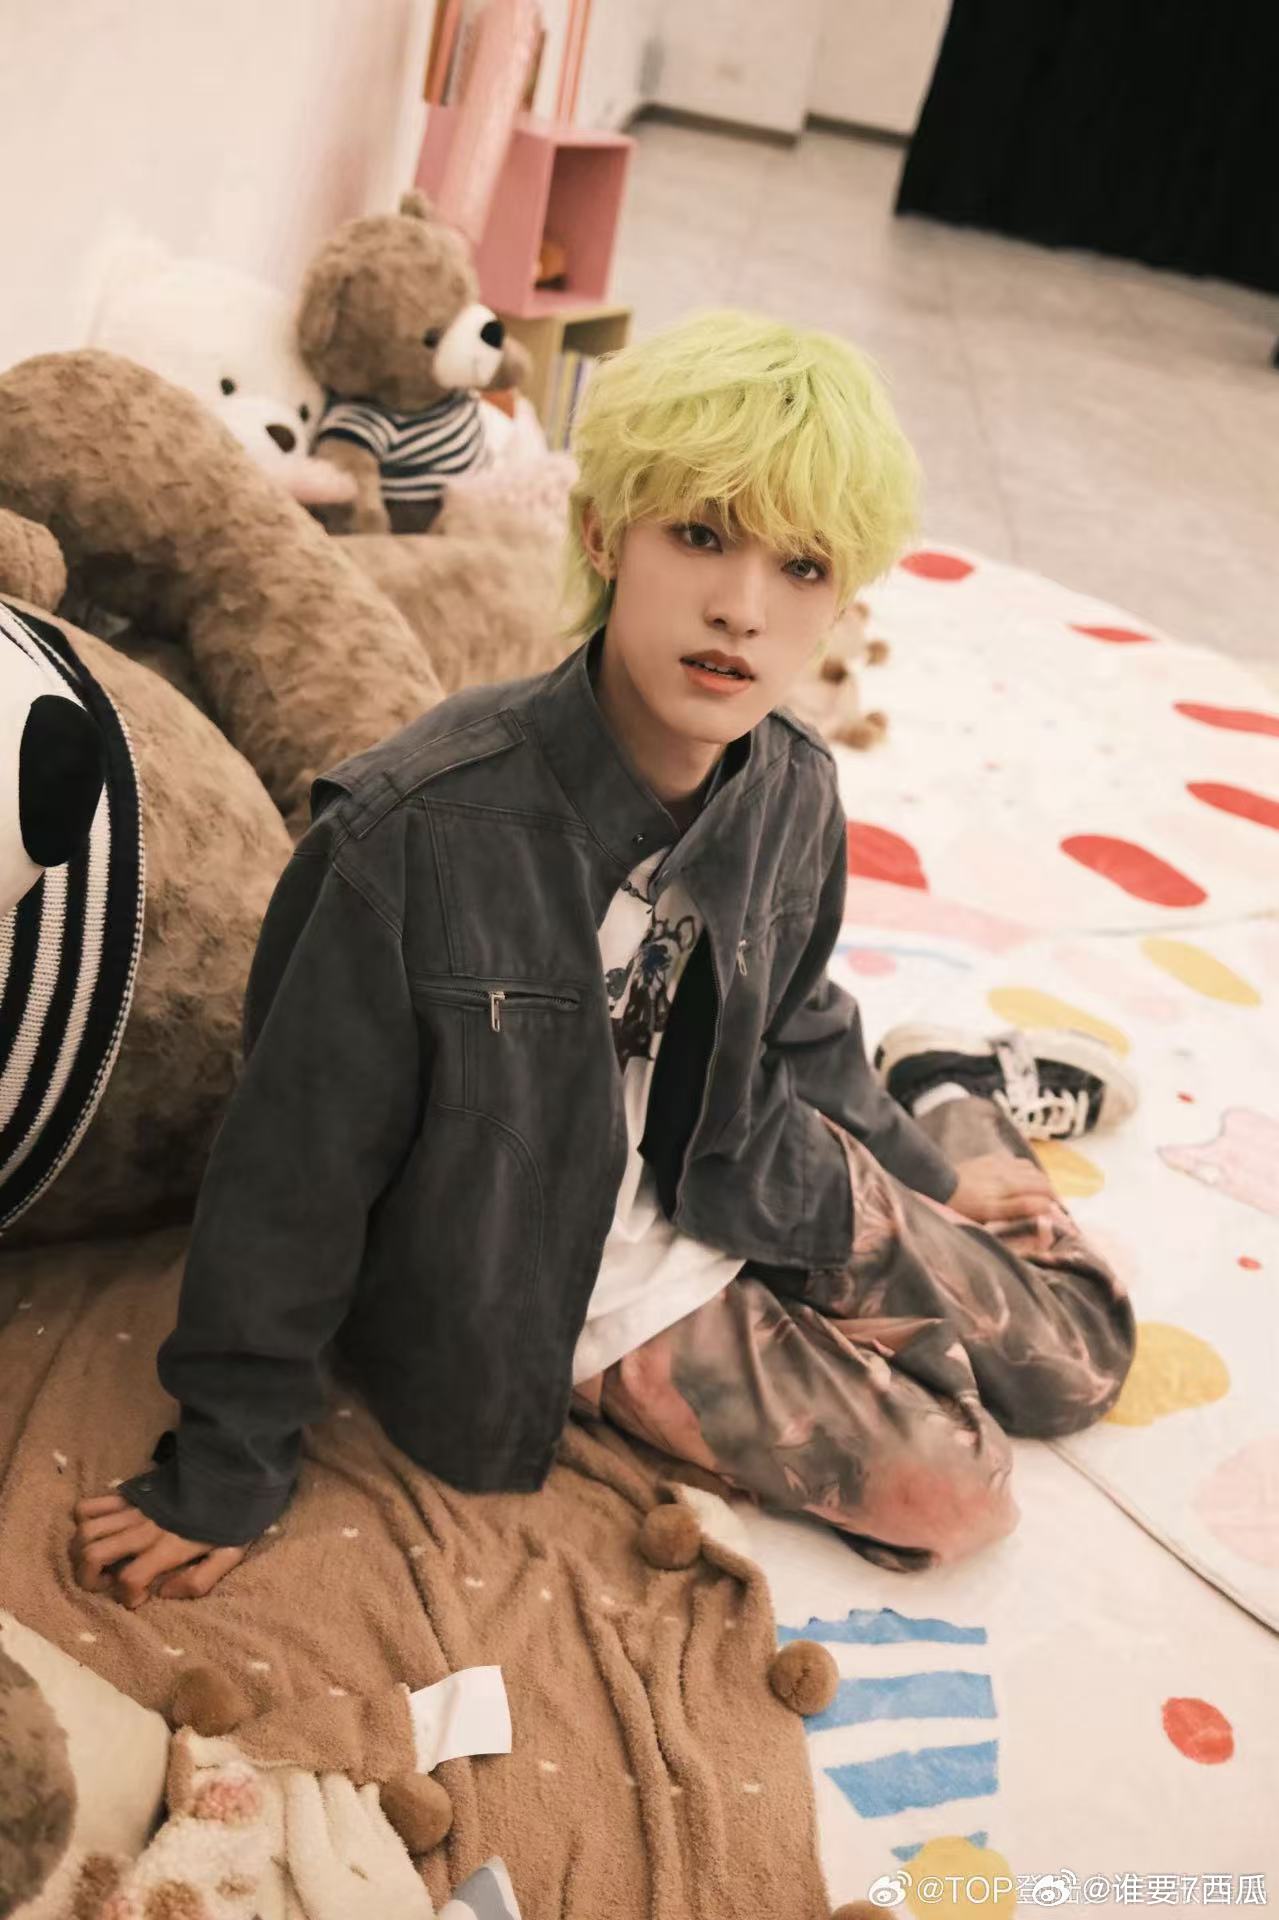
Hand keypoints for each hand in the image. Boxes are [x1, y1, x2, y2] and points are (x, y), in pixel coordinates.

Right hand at [71, 1493, 248, 1607]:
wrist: (231, 1468)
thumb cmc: (231, 1515)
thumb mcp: (229, 1553)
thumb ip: (199, 1581)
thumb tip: (161, 1592)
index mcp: (169, 1546)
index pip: (130, 1578)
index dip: (128, 1597)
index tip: (140, 1597)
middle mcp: (144, 1528)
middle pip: (93, 1554)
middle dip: (88, 1578)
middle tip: (107, 1581)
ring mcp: (132, 1509)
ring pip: (85, 1530)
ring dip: (81, 1552)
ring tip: (100, 1560)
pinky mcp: (127, 1494)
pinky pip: (89, 1506)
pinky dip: (83, 1522)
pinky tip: (101, 1532)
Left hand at [948, 1152, 1055, 1229]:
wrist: (935, 1185)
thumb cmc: (959, 1207)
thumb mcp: (988, 1216)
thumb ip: (1017, 1210)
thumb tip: (1045, 1208)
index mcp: (1004, 1193)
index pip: (1042, 1197)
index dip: (1054, 1209)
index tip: (1058, 1220)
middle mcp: (1004, 1176)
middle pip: (1041, 1182)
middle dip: (1053, 1196)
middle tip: (1054, 1210)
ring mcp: (998, 1166)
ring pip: (1032, 1170)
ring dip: (1041, 1182)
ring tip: (1042, 1195)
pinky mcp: (990, 1159)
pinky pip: (1018, 1162)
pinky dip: (1028, 1171)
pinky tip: (1025, 1180)